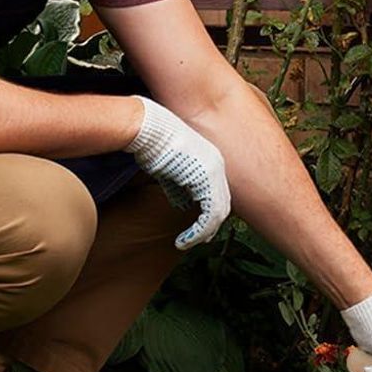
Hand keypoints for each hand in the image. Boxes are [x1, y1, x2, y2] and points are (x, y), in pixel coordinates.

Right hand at [125, 96, 230, 249]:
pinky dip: (198, 232)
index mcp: (211, 161)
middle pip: (223, 204)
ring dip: (204, 233)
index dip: (211, 213)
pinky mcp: (207, 180)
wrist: (149, 129)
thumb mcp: (169, 171)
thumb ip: (179, 188)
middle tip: (199, 240)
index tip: (201, 228)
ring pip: (218, 213)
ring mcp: (214, 172)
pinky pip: (209, 215)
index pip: (218, 193)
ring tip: (189, 242)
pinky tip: (185, 240)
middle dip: (211, 226)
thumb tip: (183, 204)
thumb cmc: (153, 144)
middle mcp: (218, 166)